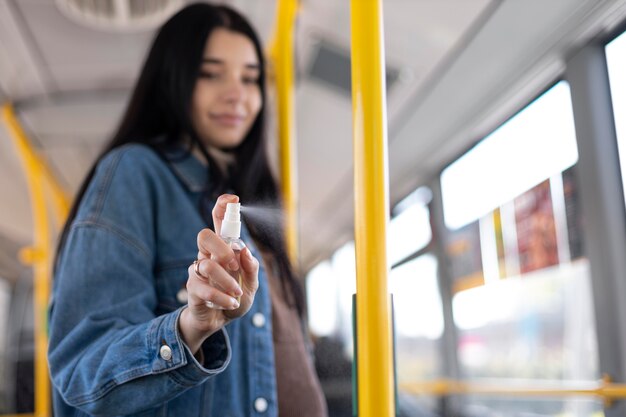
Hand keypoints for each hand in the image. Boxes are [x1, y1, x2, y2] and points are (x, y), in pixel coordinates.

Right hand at [179, 194, 258, 353]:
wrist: (219, 321)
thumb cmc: (235, 297)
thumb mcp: (252, 285)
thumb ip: (251, 269)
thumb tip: (245, 251)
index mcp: (224, 249)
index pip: (219, 221)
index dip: (223, 207)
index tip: (233, 198)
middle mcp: (208, 255)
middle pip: (204, 235)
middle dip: (221, 248)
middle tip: (234, 264)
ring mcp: (197, 270)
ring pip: (206, 264)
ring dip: (227, 281)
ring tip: (237, 294)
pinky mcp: (192, 288)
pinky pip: (204, 288)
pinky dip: (221, 297)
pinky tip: (230, 303)